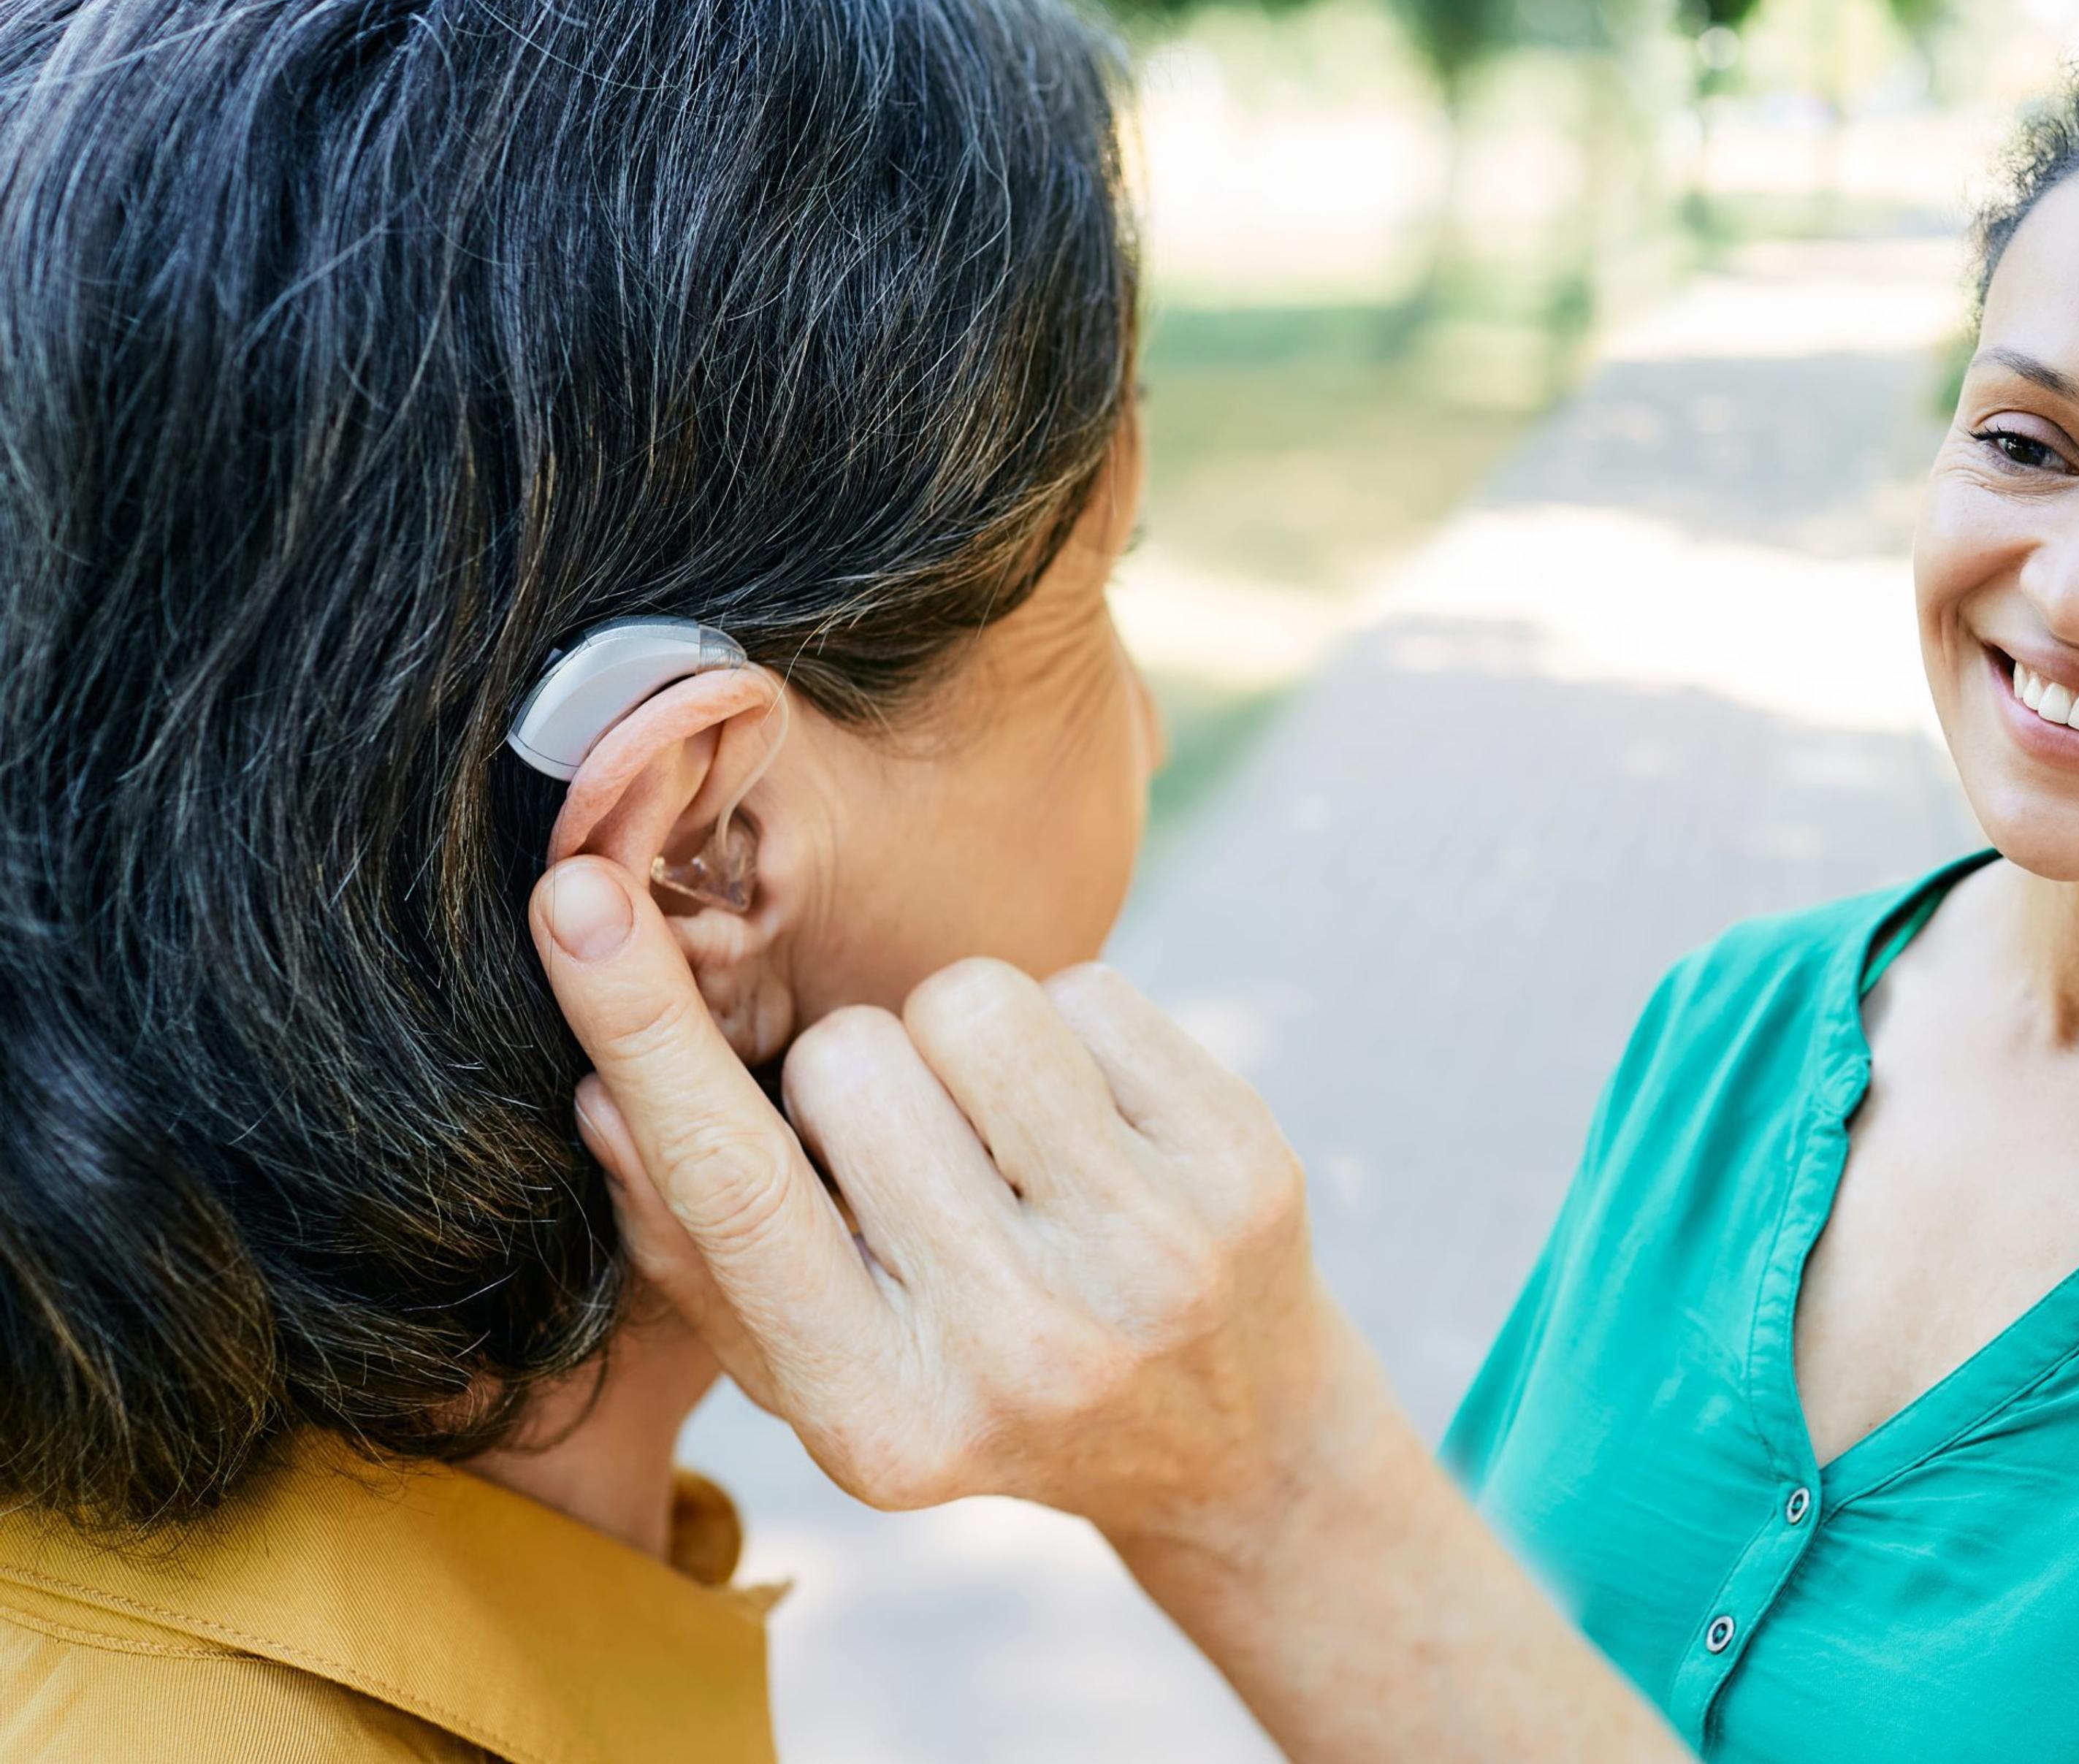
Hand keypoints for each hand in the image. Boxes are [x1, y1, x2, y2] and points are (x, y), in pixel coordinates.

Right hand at [529, 855, 1694, 1761]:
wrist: (1234, 1442)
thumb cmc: (985, 1388)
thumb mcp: (828, 1370)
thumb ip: (703, 1249)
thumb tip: (605, 1094)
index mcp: (884, 1418)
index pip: (731, 1188)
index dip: (642, 1030)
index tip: (574, 895)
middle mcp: (1022, 1350)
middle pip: (850, 1061)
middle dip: (853, 1074)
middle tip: (914, 1158)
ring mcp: (1151, 1260)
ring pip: (971, 1001)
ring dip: (959, 1038)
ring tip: (1000, 1137)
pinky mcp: (1246, 1172)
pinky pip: (1089, 989)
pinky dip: (1070, 1030)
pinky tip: (1093, 1128)